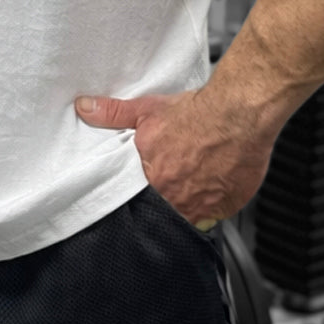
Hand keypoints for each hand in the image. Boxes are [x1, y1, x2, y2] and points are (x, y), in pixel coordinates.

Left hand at [74, 86, 273, 227]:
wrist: (238, 113)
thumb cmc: (196, 114)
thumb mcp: (146, 110)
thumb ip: (113, 114)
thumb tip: (85, 108)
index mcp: (154, 182)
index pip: (140, 205)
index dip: (143, 199)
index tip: (148, 190)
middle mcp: (179, 200)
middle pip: (167, 212)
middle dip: (167, 202)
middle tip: (174, 183)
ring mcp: (206, 206)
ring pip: (192, 215)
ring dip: (190, 204)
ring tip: (194, 183)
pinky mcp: (230, 205)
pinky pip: (217, 214)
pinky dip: (214, 204)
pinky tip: (214, 184)